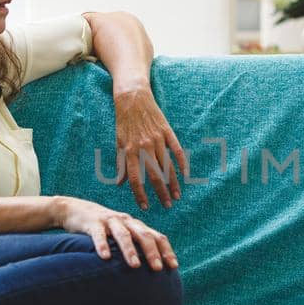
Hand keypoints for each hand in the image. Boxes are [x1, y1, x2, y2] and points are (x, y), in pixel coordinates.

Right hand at [51, 197, 177, 270]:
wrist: (74, 209)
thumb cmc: (104, 227)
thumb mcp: (122, 233)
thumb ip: (135, 245)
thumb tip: (152, 268)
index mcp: (136, 225)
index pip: (157, 236)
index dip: (166, 251)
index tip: (174, 266)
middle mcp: (126, 221)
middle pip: (144, 235)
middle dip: (152, 252)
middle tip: (157, 269)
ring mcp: (110, 221)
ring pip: (123, 235)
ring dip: (130, 251)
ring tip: (135, 266)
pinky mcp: (93, 223)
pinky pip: (99, 235)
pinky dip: (102, 245)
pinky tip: (105, 258)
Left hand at [113, 86, 188, 210]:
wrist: (133, 97)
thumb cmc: (124, 122)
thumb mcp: (119, 142)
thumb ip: (121, 164)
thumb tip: (120, 183)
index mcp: (130, 151)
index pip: (136, 179)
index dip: (140, 195)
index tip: (146, 207)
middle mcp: (144, 147)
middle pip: (154, 175)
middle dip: (161, 193)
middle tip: (167, 206)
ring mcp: (157, 139)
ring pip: (167, 166)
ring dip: (173, 183)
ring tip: (177, 196)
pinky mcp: (167, 132)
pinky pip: (176, 150)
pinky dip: (182, 163)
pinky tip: (185, 175)